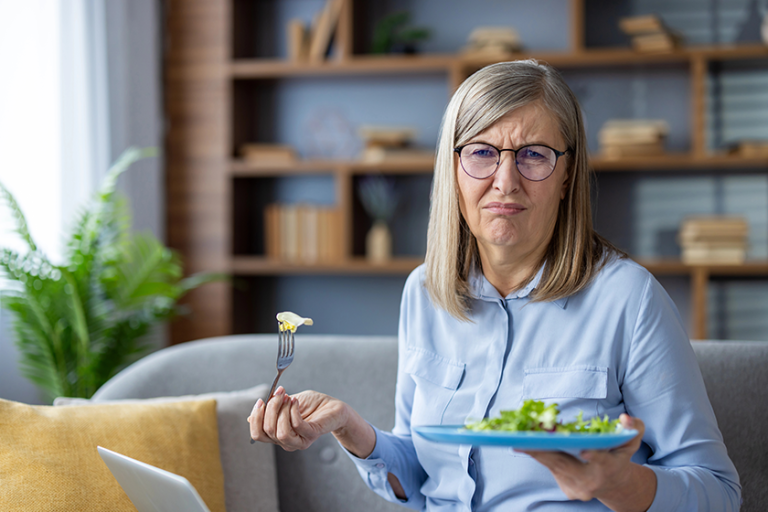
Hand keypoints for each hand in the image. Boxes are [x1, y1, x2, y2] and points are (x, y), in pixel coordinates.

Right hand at [248, 387, 348, 451]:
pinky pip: (297, 426)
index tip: (261, 400)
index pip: (257, 435)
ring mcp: (300, 441)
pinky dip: (293, 411)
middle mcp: (287, 442)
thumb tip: (250, 417)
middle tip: (280, 393)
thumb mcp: (287, 405)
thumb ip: (272, 411)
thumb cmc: (312, 405)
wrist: (334, 407)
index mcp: (278, 435)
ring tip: (290, 398)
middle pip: (266, 431)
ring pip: (279, 433)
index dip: (255, 417)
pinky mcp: (312, 434)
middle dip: (270, 408)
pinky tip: (296, 401)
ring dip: (281, 411)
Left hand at [519, 414, 655, 511]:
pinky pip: (550, 468)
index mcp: (609, 468)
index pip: (602, 462)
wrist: (614, 483)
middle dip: (545, 450)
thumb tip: (625, 417)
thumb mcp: (632, 441)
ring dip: (535, 450)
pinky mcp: (566, 489)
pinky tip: (525, 442)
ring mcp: (577, 488)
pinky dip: (538, 454)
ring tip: (517, 436)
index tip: (584, 451)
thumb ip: (634, 428)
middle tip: (524, 438)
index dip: (594, 457)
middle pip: (566, 465)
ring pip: (553, 467)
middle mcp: (591, 482)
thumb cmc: (620, 456)